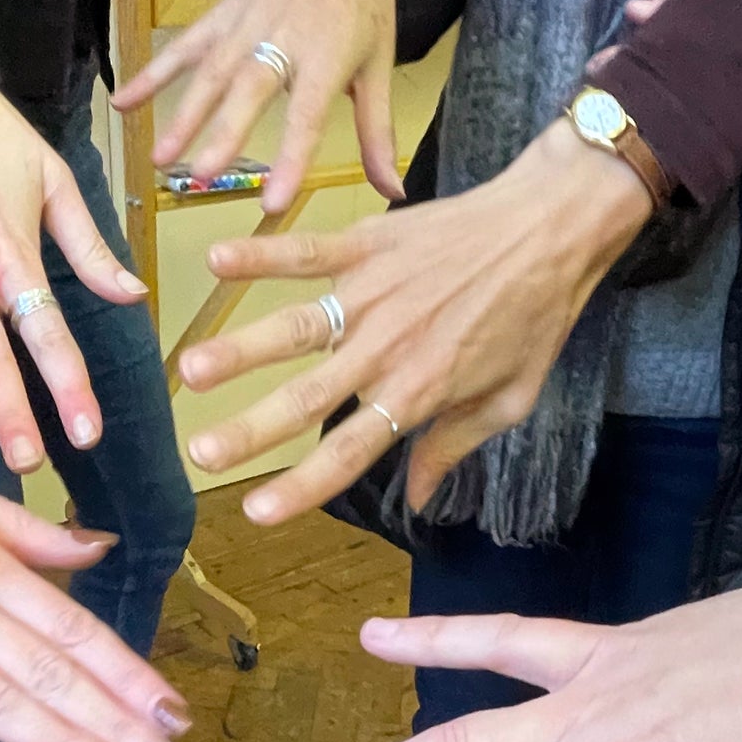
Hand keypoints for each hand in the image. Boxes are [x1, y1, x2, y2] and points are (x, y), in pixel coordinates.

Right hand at [113, 0, 403, 212]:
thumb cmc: (363, 2)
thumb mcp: (379, 65)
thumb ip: (378, 133)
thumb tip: (393, 191)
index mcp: (327, 56)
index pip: (308, 116)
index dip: (292, 159)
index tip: (274, 200)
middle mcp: (282, 39)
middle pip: (249, 91)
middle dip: (224, 133)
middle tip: (203, 175)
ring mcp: (246, 24)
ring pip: (210, 73)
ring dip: (182, 115)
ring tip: (162, 157)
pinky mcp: (222, 14)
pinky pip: (183, 46)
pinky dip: (152, 73)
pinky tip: (123, 102)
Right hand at [176, 118, 652, 525]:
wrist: (552, 227)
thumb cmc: (536, 316)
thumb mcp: (510, 399)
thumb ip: (453, 446)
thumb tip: (419, 499)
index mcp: (419, 392)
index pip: (350, 451)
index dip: (301, 486)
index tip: (255, 514)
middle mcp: (387, 348)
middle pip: (306, 398)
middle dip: (248, 430)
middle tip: (198, 454)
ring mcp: (372, 293)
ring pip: (294, 327)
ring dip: (239, 349)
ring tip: (189, 370)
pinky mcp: (368, 243)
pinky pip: (305, 251)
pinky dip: (260, 255)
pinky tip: (215, 261)